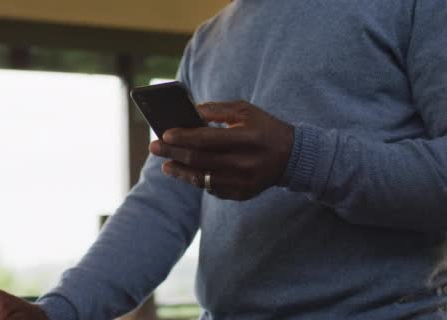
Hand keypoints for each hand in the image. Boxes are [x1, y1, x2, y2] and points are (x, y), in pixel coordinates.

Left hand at [149, 101, 293, 200]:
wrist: (292, 157)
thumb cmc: (263, 128)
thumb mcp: (246, 111)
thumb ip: (218, 110)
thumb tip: (190, 113)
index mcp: (247, 138)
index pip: (207, 139)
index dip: (183, 137)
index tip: (164, 134)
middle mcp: (245, 163)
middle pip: (199, 160)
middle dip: (173, 153)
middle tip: (154, 147)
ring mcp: (244, 182)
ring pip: (202, 179)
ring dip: (180, 171)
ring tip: (165, 165)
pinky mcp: (242, 194)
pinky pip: (212, 189)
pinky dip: (197, 180)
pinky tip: (186, 173)